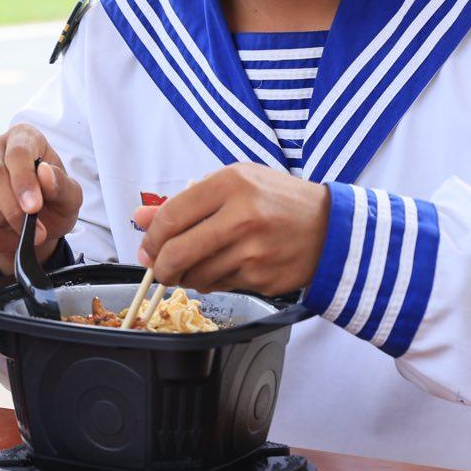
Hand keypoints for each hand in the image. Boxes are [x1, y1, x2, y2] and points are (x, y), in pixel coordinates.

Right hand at [0, 124, 81, 271]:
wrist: (30, 226)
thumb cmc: (53, 205)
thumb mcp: (70, 200)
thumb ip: (63, 186)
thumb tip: (45, 173)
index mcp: (23, 137)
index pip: (18, 152)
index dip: (24, 181)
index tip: (33, 208)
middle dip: (12, 209)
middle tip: (31, 231)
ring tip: (15, 227)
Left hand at [134, 163, 329, 294]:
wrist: (330, 228)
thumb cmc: (277, 200)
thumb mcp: (233, 184)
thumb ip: (184, 201)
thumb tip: (140, 217)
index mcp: (231, 184)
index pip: (171, 216)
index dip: (151, 237)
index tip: (148, 247)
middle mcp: (241, 216)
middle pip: (177, 252)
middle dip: (160, 266)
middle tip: (160, 267)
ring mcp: (253, 250)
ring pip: (196, 276)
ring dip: (187, 276)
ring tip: (198, 264)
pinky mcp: (261, 278)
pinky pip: (220, 286)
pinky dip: (213, 282)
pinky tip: (225, 267)